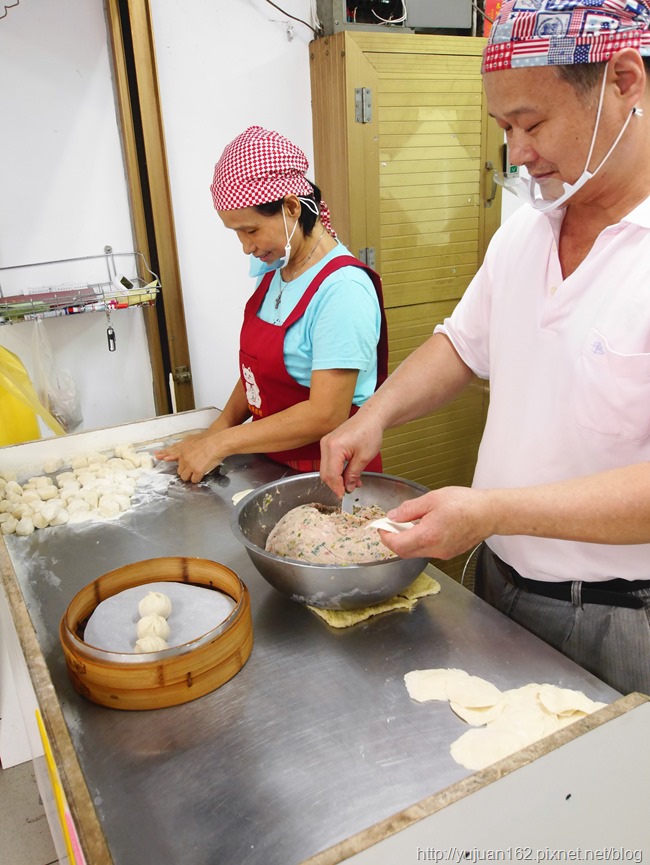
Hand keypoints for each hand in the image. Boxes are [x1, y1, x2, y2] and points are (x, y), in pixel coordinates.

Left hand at [154, 432, 221, 483]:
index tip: (157, 456)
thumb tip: (177, 452)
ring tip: (196, 473)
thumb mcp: (192, 440)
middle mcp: (184, 458)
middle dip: (185, 471)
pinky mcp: (197, 471)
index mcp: (183, 450)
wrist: (217, 443)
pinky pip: (194, 480)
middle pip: (179, 470)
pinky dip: (197, 479)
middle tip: (192, 469)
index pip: (171, 454)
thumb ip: (183, 446)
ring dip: (190, 477)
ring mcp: (190, 465)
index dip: (164, 456)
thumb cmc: (208, 441)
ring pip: (185, 477)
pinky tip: (200, 476)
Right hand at [320, 413, 383, 496]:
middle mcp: (326, 445)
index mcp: (334, 448)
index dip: (337, 488)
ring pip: (326, 468)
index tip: (343, 497)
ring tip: (353, 483)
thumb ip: (353, 474)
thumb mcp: (364, 458)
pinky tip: (349, 474)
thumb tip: (348, 488)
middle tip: (348, 491)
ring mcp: (326, 443)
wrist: (370, 417)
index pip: (331, 475)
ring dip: (337, 478)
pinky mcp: (329, 443)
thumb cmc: (370, 432)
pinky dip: (337, 470)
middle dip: (336, 485)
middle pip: (325, 473)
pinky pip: (329, 461)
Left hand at [376, 486, 494, 560]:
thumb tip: (393, 516)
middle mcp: (434, 549)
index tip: (382, 526)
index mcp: (428, 535)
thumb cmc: (466, 503)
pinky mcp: (449, 553)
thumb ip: (409, 509)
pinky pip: (428, 550)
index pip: (396, 544)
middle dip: (394, 539)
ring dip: (407, 540)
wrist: (490, 513)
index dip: (385, 536)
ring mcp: (442, 553)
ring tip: (410, 522)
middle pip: (404, 552)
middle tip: (391, 525)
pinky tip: (425, 527)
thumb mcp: (432, 499)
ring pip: (416, 552)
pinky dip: (420, 541)